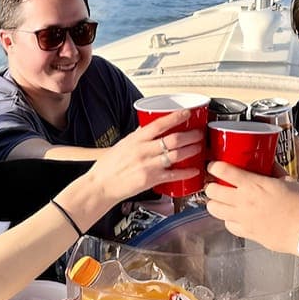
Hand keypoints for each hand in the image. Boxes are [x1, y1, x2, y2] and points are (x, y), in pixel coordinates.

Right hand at [87, 110, 203, 202]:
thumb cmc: (108, 167)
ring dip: (191, 150)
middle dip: (190, 135)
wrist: (100, 186)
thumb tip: (148, 125)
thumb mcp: (122, 144)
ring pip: (175, 155)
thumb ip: (138, 136)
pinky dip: (186, 172)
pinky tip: (194, 170)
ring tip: (199, 148)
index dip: (175, 117)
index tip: (187, 113)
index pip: (159, 124)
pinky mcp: (150, 180)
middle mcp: (142, 151)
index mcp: (135, 139)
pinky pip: (173, 175)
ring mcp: (147, 165)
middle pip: (172, 139)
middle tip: (199, 133)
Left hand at [204, 161, 298, 254]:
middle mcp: (244, 201)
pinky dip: (228, 220)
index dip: (214, 166)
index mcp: (254, 185)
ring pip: (214, 210)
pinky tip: (235, 217)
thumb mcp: (291, 181)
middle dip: (211, 186)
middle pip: (212, 191)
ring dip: (215, 203)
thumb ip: (276, 171)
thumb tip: (270, 164)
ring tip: (221, 201)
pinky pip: (228, 226)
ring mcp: (244, 219)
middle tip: (215, 184)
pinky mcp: (248, 233)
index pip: (223, 171)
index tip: (214, 166)